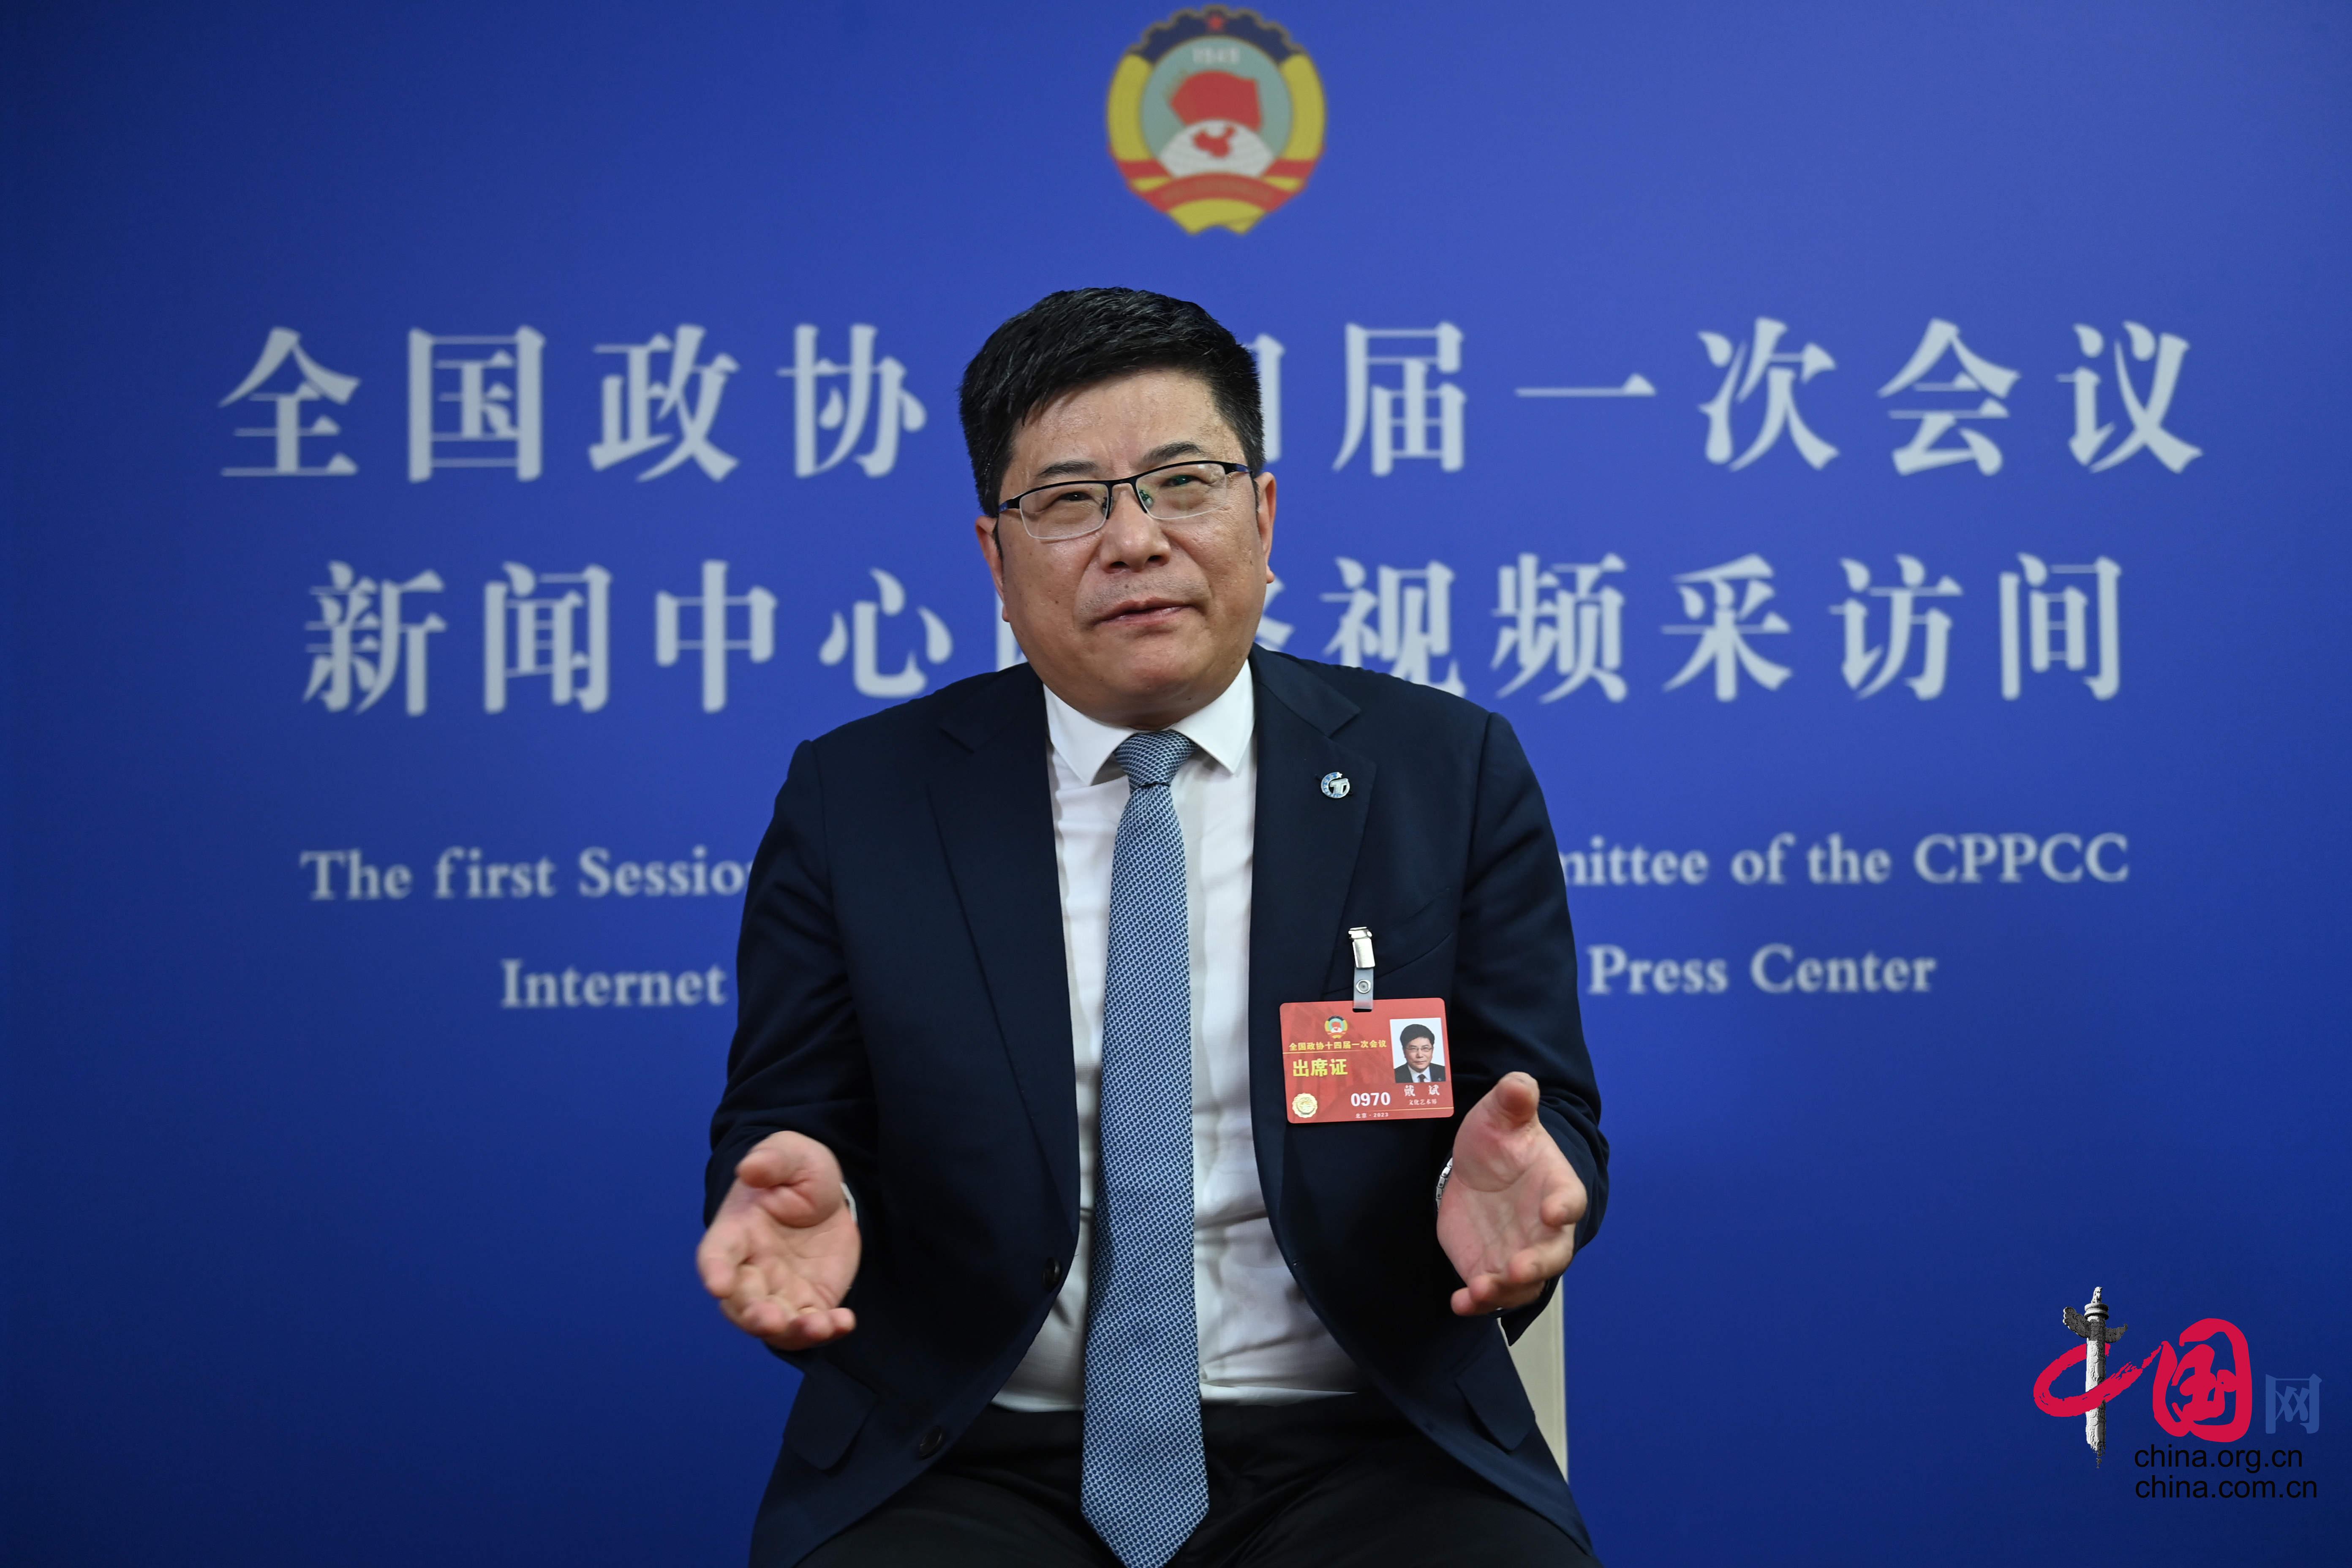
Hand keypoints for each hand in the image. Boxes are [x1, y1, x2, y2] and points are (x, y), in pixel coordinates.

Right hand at [696, 1131, 861, 1349]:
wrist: (830, 1192)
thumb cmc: (798, 1170)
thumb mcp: (790, 1154)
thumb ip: (771, 1160)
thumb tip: (750, 1167)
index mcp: (736, 1231)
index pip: (716, 1255)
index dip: (714, 1271)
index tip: (717, 1284)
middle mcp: (752, 1268)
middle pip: (742, 1301)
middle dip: (753, 1315)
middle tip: (770, 1321)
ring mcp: (780, 1289)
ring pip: (777, 1324)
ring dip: (793, 1331)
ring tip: (818, 1327)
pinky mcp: (810, 1300)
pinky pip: (812, 1324)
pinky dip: (827, 1329)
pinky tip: (843, 1322)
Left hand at [1436, 1071, 1586, 1316]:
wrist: (1478, 1169)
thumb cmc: (1500, 1142)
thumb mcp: (1501, 1116)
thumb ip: (1513, 1102)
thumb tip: (1520, 1083)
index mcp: (1556, 1186)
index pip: (1570, 1199)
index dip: (1565, 1207)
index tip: (1554, 1211)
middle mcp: (1544, 1228)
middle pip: (1553, 1254)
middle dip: (1538, 1264)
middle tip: (1519, 1268)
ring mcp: (1518, 1253)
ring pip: (1522, 1283)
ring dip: (1504, 1290)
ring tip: (1479, 1290)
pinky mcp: (1489, 1268)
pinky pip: (1490, 1293)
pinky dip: (1477, 1302)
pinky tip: (1459, 1303)